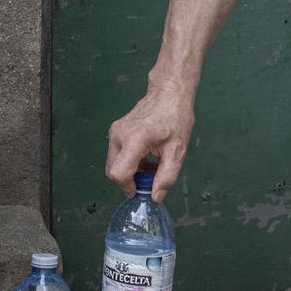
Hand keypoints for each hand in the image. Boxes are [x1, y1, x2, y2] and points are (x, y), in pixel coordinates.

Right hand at [106, 79, 194, 200]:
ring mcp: (114, 131)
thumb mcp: (177, 151)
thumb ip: (166, 177)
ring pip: (114, 164)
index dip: (128, 187)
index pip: (119, 174)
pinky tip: (145, 158)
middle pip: (113, 171)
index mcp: (134, 140)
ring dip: (129, 172)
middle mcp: (119, 136)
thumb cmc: (176, 119)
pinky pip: (116, 154)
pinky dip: (128, 162)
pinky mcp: (115, 130)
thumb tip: (155, 197)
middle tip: (150, 178)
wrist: (169, 93)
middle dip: (129, 181)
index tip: (142, 190)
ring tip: (150, 166)